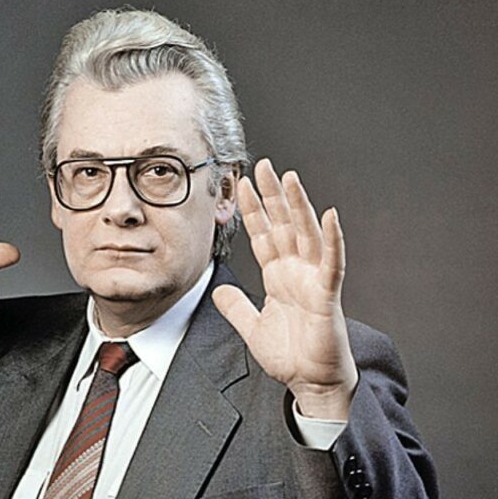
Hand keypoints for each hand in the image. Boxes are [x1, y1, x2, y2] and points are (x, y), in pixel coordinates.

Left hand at [212, 159, 356, 419]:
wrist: (311, 383)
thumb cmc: (291, 355)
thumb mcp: (252, 327)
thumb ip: (236, 307)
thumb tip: (218, 289)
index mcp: (278, 276)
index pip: (263, 234)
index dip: (252, 210)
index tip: (240, 184)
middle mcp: (296, 271)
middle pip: (283, 225)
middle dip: (272, 196)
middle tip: (263, 165)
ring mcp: (313, 280)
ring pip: (305, 234)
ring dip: (299, 206)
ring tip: (290, 178)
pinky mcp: (327, 295)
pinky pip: (331, 263)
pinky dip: (331, 240)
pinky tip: (329, 216)